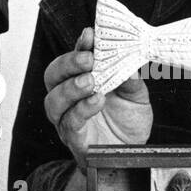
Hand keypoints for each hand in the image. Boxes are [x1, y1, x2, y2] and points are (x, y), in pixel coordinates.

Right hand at [43, 28, 152, 166]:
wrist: (130, 156)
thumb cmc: (128, 123)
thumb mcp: (137, 97)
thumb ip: (132, 81)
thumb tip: (129, 63)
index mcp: (84, 80)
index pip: (75, 59)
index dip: (80, 45)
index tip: (90, 35)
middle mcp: (70, 98)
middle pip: (53, 75)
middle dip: (68, 63)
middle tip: (88, 59)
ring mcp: (68, 118)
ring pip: (54, 99)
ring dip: (71, 87)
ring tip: (91, 81)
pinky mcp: (74, 138)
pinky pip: (69, 122)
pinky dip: (81, 109)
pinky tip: (96, 101)